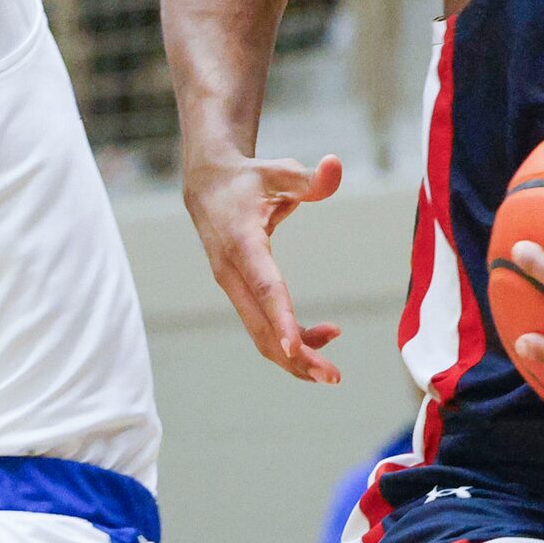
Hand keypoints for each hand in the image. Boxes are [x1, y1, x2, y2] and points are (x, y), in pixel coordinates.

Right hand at [181, 152, 345, 382]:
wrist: (207, 185)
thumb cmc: (248, 179)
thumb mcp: (278, 171)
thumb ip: (309, 177)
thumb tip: (335, 165)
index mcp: (242, 245)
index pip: (265, 288)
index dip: (281, 319)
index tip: (297, 348)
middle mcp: (232, 274)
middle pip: (261, 327)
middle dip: (296, 357)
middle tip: (334, 377)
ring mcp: (233, 288)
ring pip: (260, 336)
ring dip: (294, 357)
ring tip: (331, 369)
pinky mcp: (239, 294)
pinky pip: (262, 328)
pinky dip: (289, 340)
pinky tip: (321, 336)